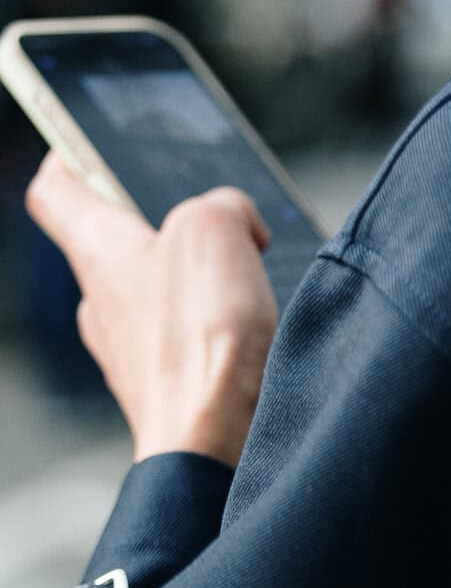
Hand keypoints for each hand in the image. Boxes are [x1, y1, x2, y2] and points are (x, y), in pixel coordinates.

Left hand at [26, 153, 279, 467]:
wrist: (217, 443)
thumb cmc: (201, 338)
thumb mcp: (215, 227)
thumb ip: (224, 204)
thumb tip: (241, 226)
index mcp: (99, 253)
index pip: (57, 193)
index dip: (70, 158)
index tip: (84, 144)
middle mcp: (104, 303)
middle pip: (116, 244)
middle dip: (162, 222)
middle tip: (210, 212)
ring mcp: (133, 351)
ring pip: (157, 293)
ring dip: (198, 276)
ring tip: (248, 271)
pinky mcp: (170, 386)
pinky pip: (187, 338)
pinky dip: (217, 324)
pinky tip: (257, 326)